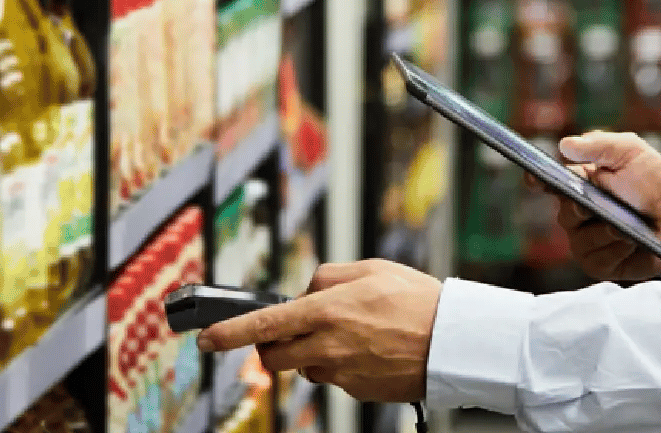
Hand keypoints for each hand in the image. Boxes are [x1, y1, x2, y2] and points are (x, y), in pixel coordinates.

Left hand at [197, 260, 440, 403]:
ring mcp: (342, 374)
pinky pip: (335, 379)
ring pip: (306, 368)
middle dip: (273, 346)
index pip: (263, 325)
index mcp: (326, 310)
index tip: (206, 338)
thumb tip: (304, 294)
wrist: (454, 341)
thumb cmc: (416, 300)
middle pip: (274, 357)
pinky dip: (343, 365)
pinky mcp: (357, 391)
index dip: (228, 333)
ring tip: (351, 335)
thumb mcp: (370, 269)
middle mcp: (328, 345)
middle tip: (292, 331)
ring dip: (313, 354)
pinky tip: (369, 350)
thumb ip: (327, 277)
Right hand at [550, 131, 660, 281]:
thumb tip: (566, 145)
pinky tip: (635, 243)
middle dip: (579, 211)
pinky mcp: (603, 265)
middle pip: (567, 215)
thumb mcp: (630, 151)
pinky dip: (619, 251)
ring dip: (606, 233)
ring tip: (624, 229)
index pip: (546, 182)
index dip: (537, 180)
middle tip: (589, 207)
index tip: (534, 178)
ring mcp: (586, 242)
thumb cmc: (647, 177)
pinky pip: (603, 261)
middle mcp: (575, 215)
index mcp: (576, 184)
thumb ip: (600, 145)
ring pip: (584, 241)